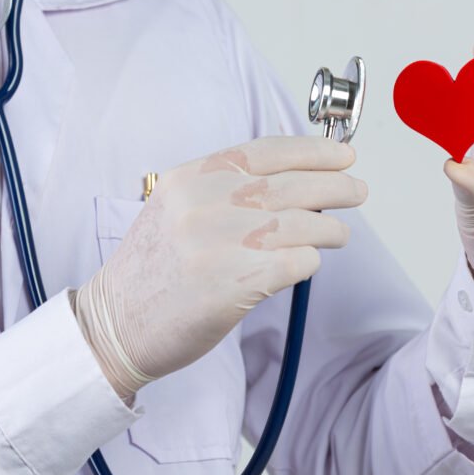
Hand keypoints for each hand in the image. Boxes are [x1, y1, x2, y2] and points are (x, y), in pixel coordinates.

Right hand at [72, 136, 367, 398]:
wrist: (116, 324)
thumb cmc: (152, 271)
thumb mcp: (176, 210)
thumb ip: (224, 190)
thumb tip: (293, 180)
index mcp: (191, 178)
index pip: (265, 151)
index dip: (312, 150)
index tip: (342, 155)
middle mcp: (205, 203)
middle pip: (291, 184)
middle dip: (335, 185)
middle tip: (357, 190)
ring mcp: (220, 243)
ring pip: (302, 223)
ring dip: (330, 228)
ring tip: (339, 233)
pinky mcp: (235, 282)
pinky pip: (296, 262)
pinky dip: (310, 261)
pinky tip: (309, 262)